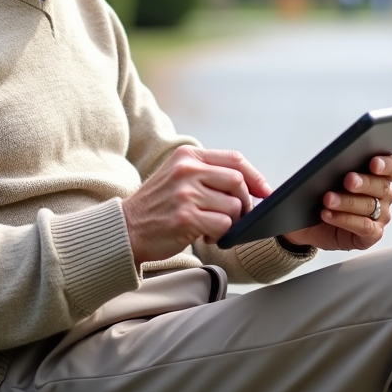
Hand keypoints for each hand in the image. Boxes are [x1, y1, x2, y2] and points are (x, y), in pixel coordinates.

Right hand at [122, 146, 271, 264]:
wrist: (126, 229)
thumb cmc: (158, 206)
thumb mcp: (178, 176)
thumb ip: (208, 174)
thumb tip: (251, 186)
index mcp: (187, 155)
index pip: (234, 159)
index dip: (255, 176)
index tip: (265, 191)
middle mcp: (186, 170)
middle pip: (237, 181)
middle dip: (244, 202)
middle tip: (236, 216)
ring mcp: (185, 193)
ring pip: (233, 205)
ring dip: (231, 221)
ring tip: (214, 226)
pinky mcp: (185, 217)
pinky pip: (223, 224)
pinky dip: (221, 234)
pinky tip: (207, 236)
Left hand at [282, 97, 391, 250]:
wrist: (302, 215)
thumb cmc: (325, 179)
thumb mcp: (339, 153)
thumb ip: (370, 129)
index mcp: (382, 171)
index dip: (387, 163)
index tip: (373, 160)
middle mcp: (386, 193)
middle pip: (382, 187)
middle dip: (363, 182)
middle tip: (346, 179)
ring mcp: (380, 216)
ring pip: (370, 207)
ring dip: (347, 202)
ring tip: (326, 198)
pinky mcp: (370, 235)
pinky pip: (364, 228)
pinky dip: (345, 220)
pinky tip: (326, 213)